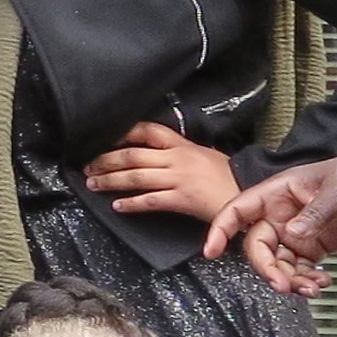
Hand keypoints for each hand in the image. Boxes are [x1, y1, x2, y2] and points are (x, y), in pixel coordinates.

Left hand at [85, 120, 238, 225]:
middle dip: (105, 161)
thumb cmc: (228, 178)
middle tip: (88, 167)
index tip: (102, 139)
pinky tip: (118, 206)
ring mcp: (179, 178)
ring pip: (136, 177)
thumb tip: (155, 153)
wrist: (248, 195)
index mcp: (183, 145)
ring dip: (110, 181)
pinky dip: (130, 204)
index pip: (147, 131)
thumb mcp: (204, 156)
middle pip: (132, 155)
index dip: (122, 134)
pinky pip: (150, 200)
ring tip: (93, 185)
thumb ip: (180, 153)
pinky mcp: (182, 199)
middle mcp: (178, 159)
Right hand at [206, 158, 336, 294]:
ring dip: (291, 281)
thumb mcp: (334, 189)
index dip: (220, 229)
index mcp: (276, 194)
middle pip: (258, 247)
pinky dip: (307, 281)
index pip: (238, 210)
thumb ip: (314, 212)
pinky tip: (320, 282)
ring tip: (310, 288)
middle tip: (282, 284)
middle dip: (268, 269)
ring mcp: (294, 233)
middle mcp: (280, 215)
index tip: (211, 251)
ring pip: (278, 264)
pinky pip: (298, 270)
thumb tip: (295, 234)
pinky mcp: (310, 247)